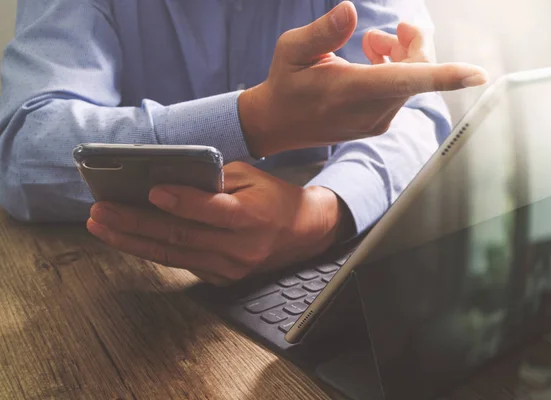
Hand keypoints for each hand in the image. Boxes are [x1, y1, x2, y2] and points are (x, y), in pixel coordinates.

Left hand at [86, 163, 352, 285]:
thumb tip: (169, 180)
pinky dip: (155, 250)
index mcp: (251, 217)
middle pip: (180, 236)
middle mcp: (240, 248)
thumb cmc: (274, 197)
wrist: (304, 232)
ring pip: (174, 255)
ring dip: (133, 241)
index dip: (179, 202)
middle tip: (101, 212)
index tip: (149, 191)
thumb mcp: (250, 177)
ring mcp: (231, 268)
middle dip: (135, 223)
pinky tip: (130, 238)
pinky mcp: (224, 278)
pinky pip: (184, 263)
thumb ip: (213, 178)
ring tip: (103, 227)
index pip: (209, 211)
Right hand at [239, 1, 486, 157]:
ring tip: (370, 44)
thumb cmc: (285, 83)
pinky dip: (395, 72)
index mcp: (350, 91)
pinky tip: (372, 61)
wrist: (277, 124)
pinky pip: (401, 93)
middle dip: (412, 44)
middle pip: (415, 72)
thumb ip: (323, 31)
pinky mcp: (377, 124)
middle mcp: (369, 112)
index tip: (478, 75)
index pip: (404, 81)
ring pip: (410, 82)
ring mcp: (376, 121)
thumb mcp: (291, 49)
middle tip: (392, 29)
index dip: (444, 75)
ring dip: (399, 56)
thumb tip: (350, 10)